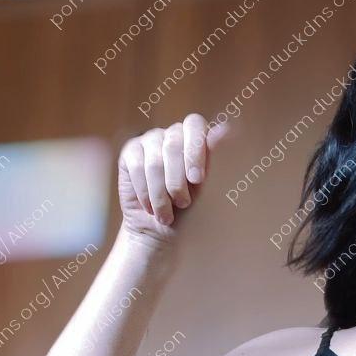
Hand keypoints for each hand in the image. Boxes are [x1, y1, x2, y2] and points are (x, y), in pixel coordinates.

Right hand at [117, 113, 233, 245]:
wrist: (161, 231)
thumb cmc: (189, 211)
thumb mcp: (205, 189)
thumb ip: (212, 159)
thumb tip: (226, 128)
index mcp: (195, 139)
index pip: (195, 124)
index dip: (195, 150)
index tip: (197, 180)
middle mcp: (172, 134)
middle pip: (174, 144)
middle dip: (178, 180)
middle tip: (183, 203)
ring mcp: (149, 140)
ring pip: (155, 162)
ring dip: (161, 194)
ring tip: (167, 215)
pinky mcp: (130, 152)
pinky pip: (137, 167)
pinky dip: (146, 192)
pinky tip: (150, 208)